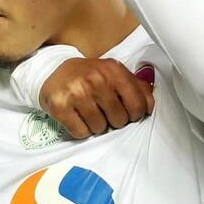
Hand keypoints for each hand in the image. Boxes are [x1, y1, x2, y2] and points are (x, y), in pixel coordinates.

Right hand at [38, 57, 154, 137]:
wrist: (52, 70)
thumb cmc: (89, 75)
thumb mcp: (114, 73)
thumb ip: (136, 86)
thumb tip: (150, 105)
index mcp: (113, 70)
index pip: (137, 105)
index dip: (135, 114)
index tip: (128, 112)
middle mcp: (95, 79)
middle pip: (119, 120)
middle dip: (114, 120)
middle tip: (105, 111)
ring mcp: (77, 92)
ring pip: (100, 128)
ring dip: (97, 125)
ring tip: (90, 112)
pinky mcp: (60, 106)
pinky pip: (81, 132)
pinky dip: (81, 130)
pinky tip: (78, 117)